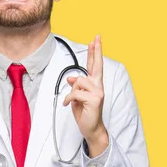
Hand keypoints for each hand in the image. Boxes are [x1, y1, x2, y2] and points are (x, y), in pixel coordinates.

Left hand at [63, 35, 108, 156]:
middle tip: (96, 38)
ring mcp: (98, 92)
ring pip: (78, 82)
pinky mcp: (94, 100)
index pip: (94, 65)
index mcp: (94, 84)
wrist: (91, 128)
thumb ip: (75, 85)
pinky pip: (75, 93)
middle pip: (96, 66)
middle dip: (96, 51)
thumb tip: (71, 78)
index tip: (96, 40)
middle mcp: (98, 86)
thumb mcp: (76, 97)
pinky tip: (68, 104)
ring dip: (71, 92)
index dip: (95, 53)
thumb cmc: (85, 112)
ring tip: (72, 101)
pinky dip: (68, 99)